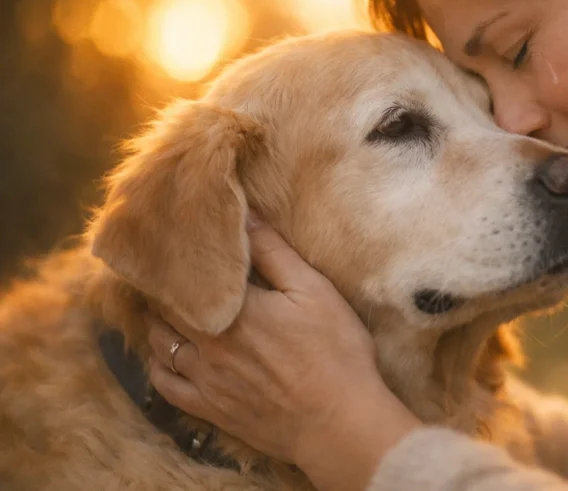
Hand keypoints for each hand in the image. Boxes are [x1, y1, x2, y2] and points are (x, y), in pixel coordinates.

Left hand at [145, 221, 420, 490]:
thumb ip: (274, 252)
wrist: (338, 423)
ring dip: (157, 320)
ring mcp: (205, 378)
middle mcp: (209, 341)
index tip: (177, 240)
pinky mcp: (209, 408)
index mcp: (235, 306)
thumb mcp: (314, 291)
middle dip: (163, 285)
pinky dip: (158, 363)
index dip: (179, 256)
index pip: (188, 273)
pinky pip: (165, 383)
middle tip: (165, 268)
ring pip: (161, 341)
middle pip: (166, 305)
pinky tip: (165, 352)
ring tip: (163, 304)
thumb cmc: (336, 352)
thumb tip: (244, 215)